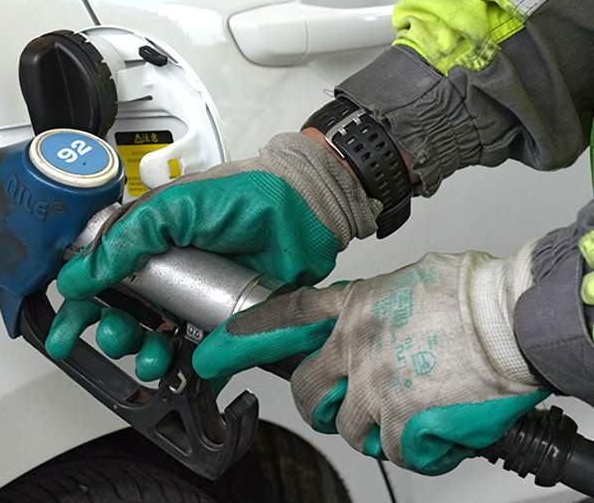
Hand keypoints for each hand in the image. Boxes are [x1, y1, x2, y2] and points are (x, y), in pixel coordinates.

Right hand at [46, 133, 380, 378]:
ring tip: (152, 356)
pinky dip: (187, 370)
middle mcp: (166, 274)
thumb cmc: (242, 196)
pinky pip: (199, 356)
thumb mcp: (172, 209)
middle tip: (117, 337)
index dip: (78, 308)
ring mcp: (194, 299)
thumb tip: (77, 275)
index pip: (99, 280)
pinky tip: (184, 370)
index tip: (63, 334)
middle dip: (113, 334)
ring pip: (156, 342)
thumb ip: (123, 241)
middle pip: (123, 317)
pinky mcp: (223, 322)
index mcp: (146, 243)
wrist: (303, 212)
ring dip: (146, 355)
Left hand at [195, 246, 547, 473]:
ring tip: (403, 414)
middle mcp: (355, 349)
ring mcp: (376, 388)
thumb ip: (374, 302)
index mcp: (353, 309)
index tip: (216, 351)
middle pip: (306, 390)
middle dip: (316, 403)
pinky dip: (412, 448)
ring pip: (348, 428)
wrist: (515, 320)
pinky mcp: (403, 423)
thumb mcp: (409, 279)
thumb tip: (367, 313)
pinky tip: (432, 431)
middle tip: (338, 404)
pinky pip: (393, 452)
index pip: (284, 319)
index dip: (245, 336)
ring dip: (370, 427)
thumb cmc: (474, 295)